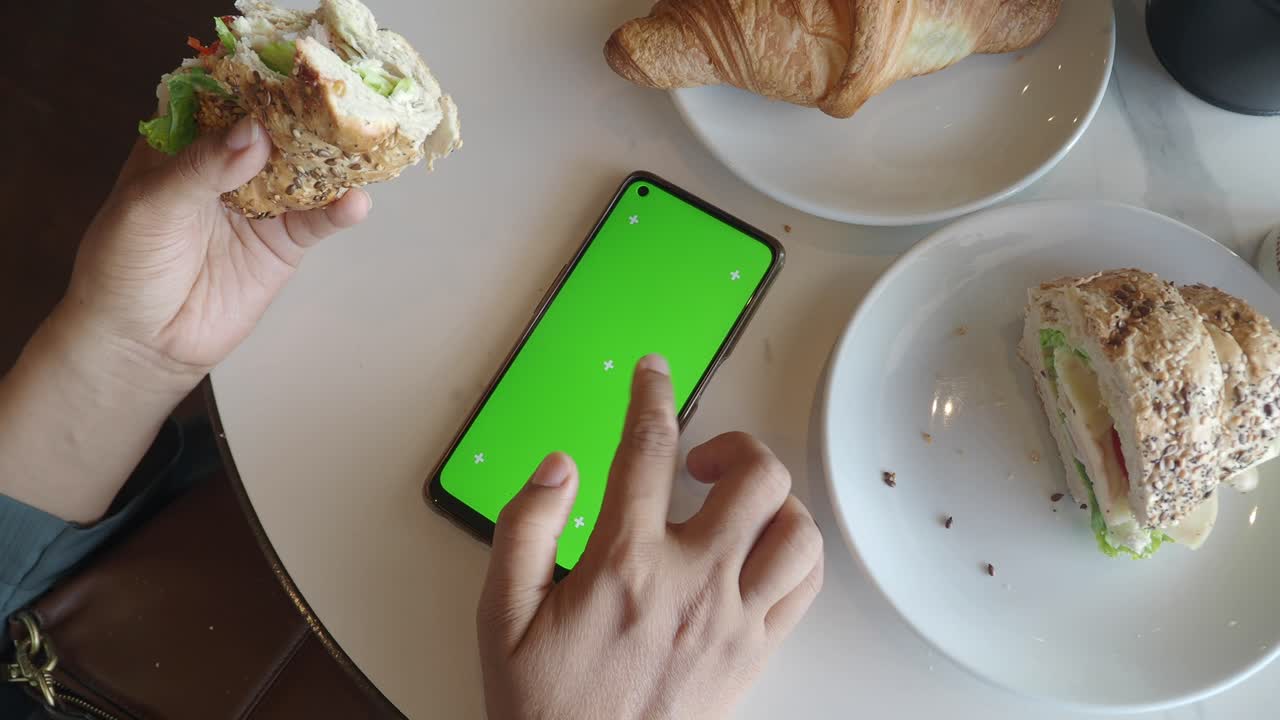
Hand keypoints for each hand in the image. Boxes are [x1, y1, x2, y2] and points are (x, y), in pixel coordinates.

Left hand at [0, 117, 368, 523]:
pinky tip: (355, 202)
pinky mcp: (283, 242)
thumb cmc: (124, 268)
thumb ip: (202, 168)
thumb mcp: (151, 207)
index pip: (223, 100)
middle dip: (305, 116)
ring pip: (304, 169)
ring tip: (361, 144)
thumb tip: (254, 132)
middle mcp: (225, 167)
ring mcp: (259, 203)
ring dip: (332, 158)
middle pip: (274, 129)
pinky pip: (318, 219)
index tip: (288, 73)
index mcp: (181, 145)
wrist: (141, 343)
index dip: (254, 84)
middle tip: (338, 102)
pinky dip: (340, 209)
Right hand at [477, 355, 824, 719]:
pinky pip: (805, 584)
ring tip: (735, 505)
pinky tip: (760, 550)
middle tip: (698, 459)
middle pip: (754, 476)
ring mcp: (733, 618)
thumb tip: (558, 465)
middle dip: (732, 444)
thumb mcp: (500, 614)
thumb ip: (524, 527)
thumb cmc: (543, 704)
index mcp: (624, 564)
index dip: (652, 395)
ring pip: (796, 527)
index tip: (654, 373)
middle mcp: (691, 582)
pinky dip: (795, 550)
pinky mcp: (755, 652)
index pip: (647, 449)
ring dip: (773, 499)